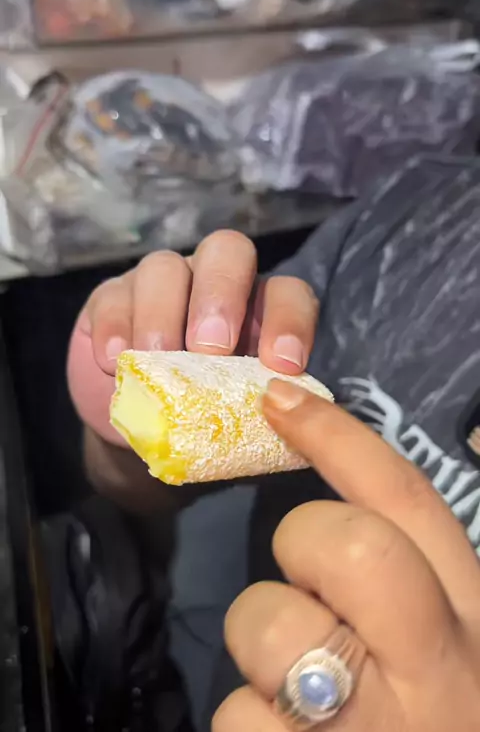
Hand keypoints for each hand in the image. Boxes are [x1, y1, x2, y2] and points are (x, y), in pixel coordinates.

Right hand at [67, 231, 318, 445]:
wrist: (145, 428)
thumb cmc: (207, 416)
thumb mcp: (238, 415)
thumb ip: (258, 407)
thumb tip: (282, 419)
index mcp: (259, 307)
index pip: (286, 292)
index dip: (289, 321)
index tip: (282, 365)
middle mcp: (214, 282)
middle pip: (226, 251)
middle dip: (221, 296)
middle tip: (210, 350)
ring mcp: (160, 283)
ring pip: (163, 267)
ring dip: (161, 313)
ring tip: (156, 358)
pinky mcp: (111, 298)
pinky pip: (112, 296)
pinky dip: (115, 327)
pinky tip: (114, 362)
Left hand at [216, 380, 479, 731]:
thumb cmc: (445, 724)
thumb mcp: (454, 652)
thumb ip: (416, 587)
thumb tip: (342, 517)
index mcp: (474, 624)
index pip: (405, 501)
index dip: (338, 437)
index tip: (278, 397)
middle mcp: (432, 672)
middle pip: (339, 543)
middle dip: (302, 546)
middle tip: (312, 586)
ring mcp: (367, 729)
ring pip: (267, 626)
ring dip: (262, 650)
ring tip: (302, 695)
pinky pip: (238, 719)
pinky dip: (251, 727)